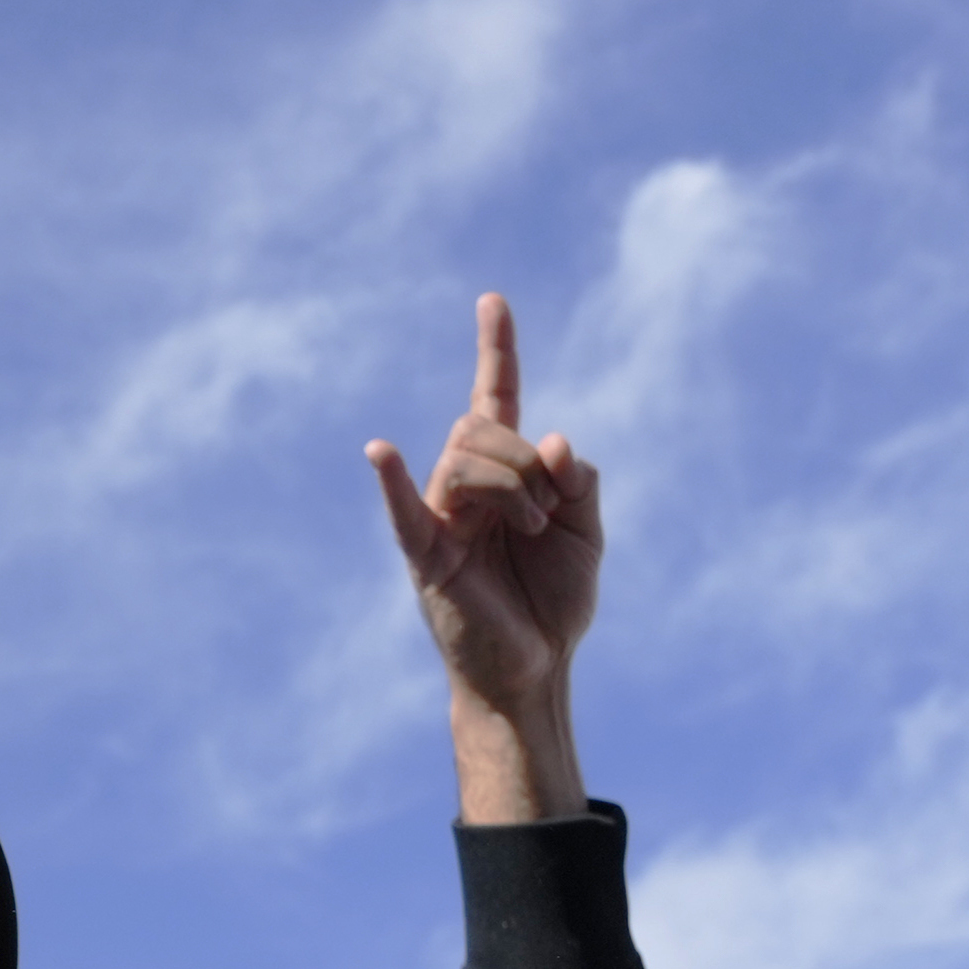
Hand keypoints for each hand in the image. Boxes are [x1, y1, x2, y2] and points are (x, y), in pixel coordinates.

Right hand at [367, 293, 601, 734]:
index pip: (495, 398)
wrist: (536, 667)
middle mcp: (465, 487)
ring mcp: (441, 518)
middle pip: (481, 428)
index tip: (493, 300)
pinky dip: (393, 481)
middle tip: (544, 514)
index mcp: (506, 474)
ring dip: (512, 486)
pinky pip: (406, 510)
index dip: (496, 349)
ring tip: (530, 532)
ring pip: (465, 458)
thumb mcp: (587, 532)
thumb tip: (554, 438)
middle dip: (524, 459)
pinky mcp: (426, 556)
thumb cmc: (556, 602)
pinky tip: (381, 452)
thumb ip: (580, 481)